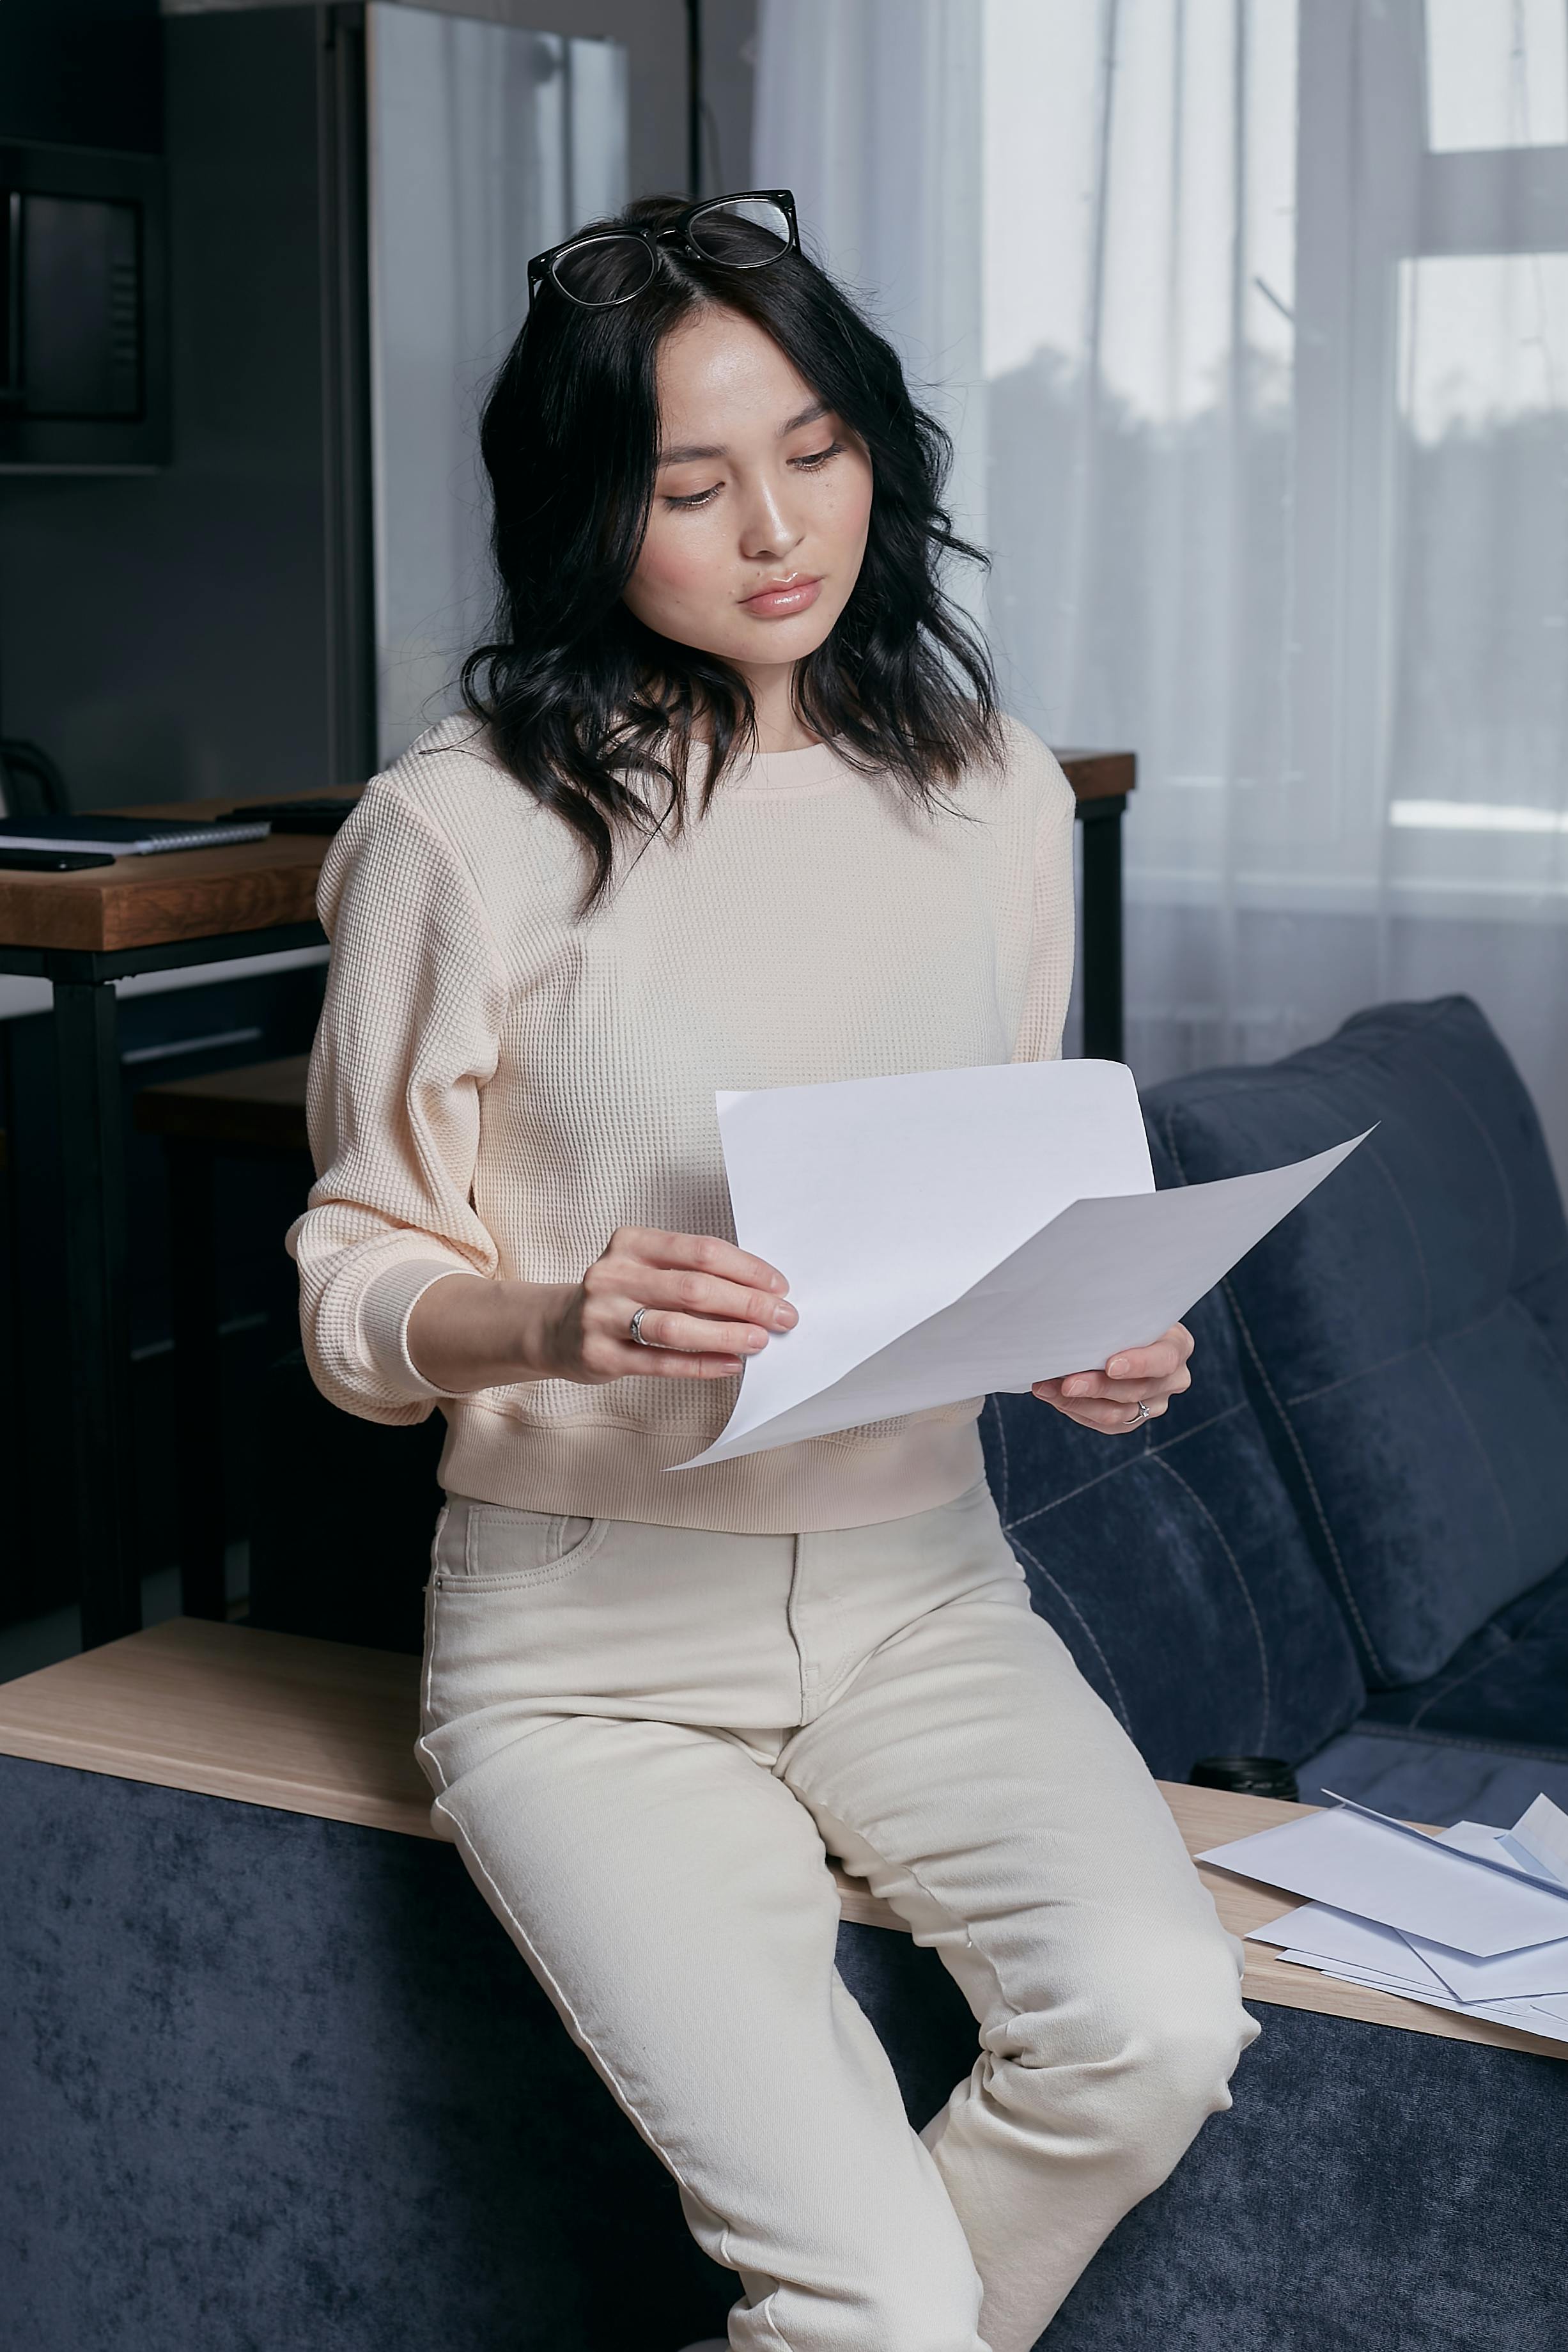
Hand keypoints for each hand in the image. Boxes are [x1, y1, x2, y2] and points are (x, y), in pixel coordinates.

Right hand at [407, 1227, 797, 1392]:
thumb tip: (761, 1291)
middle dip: (746, 1303)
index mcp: (632, 1242)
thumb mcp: (644, 1267)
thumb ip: (689, 1272)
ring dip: (726, 1335)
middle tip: (783, 1316)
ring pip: (676, 1326)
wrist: (553, 1328)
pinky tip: (730, 1365)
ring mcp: (602, 1315)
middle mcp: (613, 1274)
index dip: (746, 1268)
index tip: (779, 1285)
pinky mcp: (600, 1355)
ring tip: (760, 1341)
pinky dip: (700, 1364)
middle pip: (693, 1287)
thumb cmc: (618, 1296)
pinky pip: (659, 1362)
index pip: (700, 1250)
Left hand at [1030, 1323, 1193, 1434]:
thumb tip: (1077, 1326)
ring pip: (1117, 1414)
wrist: (1125, 1332)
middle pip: (1135, 1391)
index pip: (1164, 1360)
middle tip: (1065, 1382)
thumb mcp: (1128, 1308)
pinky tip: (1053, 1396)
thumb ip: (1114, 1318)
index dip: (1138, 1365)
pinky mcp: (1133, 1420)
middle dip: (1096, 1387)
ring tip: (1046, 1387)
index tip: (1110, 1366)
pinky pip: (1103, 1424)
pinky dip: (1075, 1409)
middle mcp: (1173, 1379)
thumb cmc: (1124, 1315)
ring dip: (1077, 1402)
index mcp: (1178, 1346)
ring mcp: (1155, 1404)